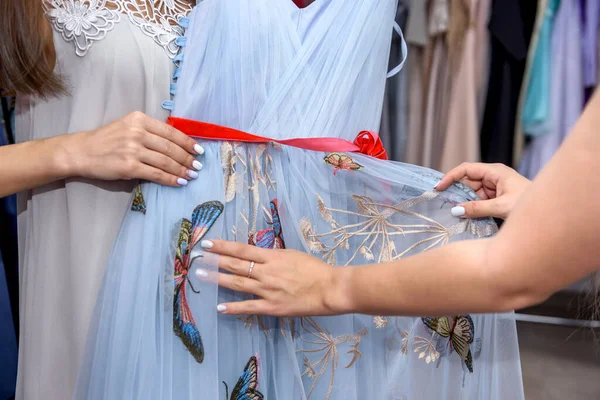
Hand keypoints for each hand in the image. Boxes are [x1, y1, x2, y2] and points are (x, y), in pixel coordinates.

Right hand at [60, 112, 204, 185]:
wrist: (82, 151)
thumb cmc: (107, 140)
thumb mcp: (128, 126)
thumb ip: (149, 131)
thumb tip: (176, 143)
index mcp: (139, 119)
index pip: (171, 132)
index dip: (188, 143)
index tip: (199, 151)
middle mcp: (137, 132)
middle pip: (171, 148)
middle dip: (188, 159)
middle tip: (198, 167)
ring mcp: (133, 150)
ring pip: (166, 161)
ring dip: (182, 170)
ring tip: (192, 175)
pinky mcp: (129, 166)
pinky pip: (156, 174)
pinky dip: (170, 179)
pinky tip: (179, 182)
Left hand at [198, 240, 349, 316]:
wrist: (329, 288)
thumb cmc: (315, 269)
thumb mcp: (292, 255)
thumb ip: (273, 256)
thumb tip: (257, 255)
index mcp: (272, 257)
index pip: (242, 249)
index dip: (223, 246)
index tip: (208, 243)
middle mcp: (266, 272)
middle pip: (235, 265)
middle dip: (215, 261)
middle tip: (198, 258)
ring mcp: (267, 290)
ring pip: (237, 284)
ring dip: (217, 279)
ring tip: (202, 276)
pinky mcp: (271, 307)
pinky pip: (248, 308)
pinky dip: (233, 308)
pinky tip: (219, 308)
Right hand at [436, 162, 530, 218]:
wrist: (548, 214)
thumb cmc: (528, 204)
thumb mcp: (500, 207)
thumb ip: (477, 209)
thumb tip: (455, 210)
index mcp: (495, 172)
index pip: (466, 169)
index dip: (451, 176)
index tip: (439, 188)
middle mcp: (493, 176)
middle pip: (468, 181)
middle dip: (457, 193)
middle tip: (446, 206)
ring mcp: (495, 187)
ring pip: (472, 192)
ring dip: (466, 202)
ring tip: (458, 214)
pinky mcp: (497, 197)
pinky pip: (479, 200)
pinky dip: (473, 207)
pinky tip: (469, 215)